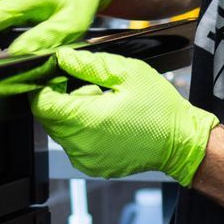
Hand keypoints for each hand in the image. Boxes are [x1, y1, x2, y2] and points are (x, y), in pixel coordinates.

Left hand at [30, 47, 217, 184]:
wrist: (181, 142)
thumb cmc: (161, 110)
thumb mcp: (128, 74)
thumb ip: (89, 64)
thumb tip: (64, 58)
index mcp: (86, 120)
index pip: (42, 103)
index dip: (45, 86)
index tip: (60, 76)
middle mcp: (80, 144)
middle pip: (49, 117)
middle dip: (63, 99)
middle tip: (93, 89)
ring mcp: (85, 159)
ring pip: (60, 131)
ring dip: (73, 115)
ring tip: (103, 105)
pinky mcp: (92, 166)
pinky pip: (74, 144)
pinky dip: (82, 131)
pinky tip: (107, 122)